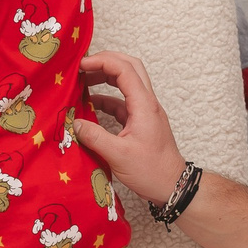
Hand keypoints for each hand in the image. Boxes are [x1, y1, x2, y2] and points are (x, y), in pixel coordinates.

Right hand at [73, 50, 186, 207]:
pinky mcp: (141, 121)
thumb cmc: (151, 171)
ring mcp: (145, 111)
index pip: (125, 69)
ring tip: (82, 82)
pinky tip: (90, 105)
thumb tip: (74, 123)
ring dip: (106, 78)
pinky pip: (123, 101)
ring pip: (127, 83)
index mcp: (144, 105)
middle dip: (106, 61)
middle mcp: (147, 103)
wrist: (173, 186)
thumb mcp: (118, 155)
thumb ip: (94, 137)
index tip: (81, 65)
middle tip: (83, 66)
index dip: (102, 61)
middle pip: (130, 67)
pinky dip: (106, 98)